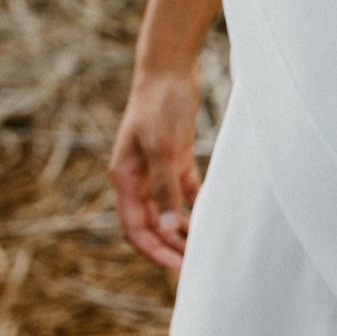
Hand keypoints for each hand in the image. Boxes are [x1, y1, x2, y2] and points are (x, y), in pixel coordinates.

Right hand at [110, 67, 203, 269]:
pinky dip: (195, 207)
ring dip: (182, 230)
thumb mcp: (162, 147)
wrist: (169, 69)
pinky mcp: (176, 159)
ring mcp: (157, 169)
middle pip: (151, 224)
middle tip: (197, 265)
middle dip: (170, 246)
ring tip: (204, 248)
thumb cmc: (160, 104)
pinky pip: (184, 193)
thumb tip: (165, 226)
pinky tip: (211, 219)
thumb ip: (164, 187)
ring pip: (167, 211)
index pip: (135, 227)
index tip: (177, 267)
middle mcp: (138, 178)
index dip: (153, 250)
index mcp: (125, 178)